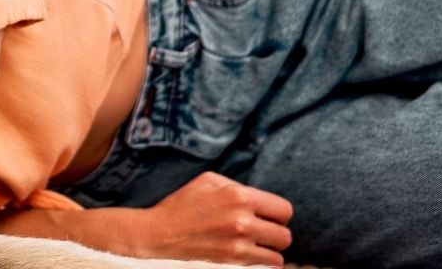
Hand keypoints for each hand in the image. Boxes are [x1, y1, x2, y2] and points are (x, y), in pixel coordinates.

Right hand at [133, 172, 292, 266]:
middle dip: (274, 235)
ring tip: (251, 248)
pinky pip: (264, 268)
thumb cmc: (180, 207)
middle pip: (285, 236)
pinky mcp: (232, 264)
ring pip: (277, 256)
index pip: (284, 210)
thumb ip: (237, 186)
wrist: (156, 235)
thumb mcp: (207, 182)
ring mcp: (237, 246)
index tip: (267, 218)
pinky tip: (246, 257)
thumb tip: (261, 199)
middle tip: (259, 235)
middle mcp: (242, 221)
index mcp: (238, 196)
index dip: (277, 215)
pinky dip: (259, 264)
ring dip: (267, 253)